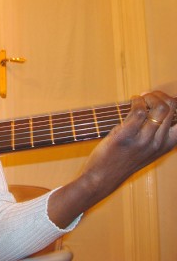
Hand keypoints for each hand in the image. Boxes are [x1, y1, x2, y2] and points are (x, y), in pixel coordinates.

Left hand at [49, 91, 176, 227]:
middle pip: (172, 109)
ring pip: (160, 108)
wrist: (103, 177)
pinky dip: (136, 100)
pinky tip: (132, 101)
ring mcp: (143, 140)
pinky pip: (138, 111)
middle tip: (148, 96)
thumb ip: (155, 134)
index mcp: (166, 146)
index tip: (165, 100)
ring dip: (150, 96)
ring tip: (141, 98)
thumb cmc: (122, 161)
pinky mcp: (126, 136)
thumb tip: (157, 109)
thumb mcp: (146, 150)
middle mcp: (158, 143)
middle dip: (160, 95)